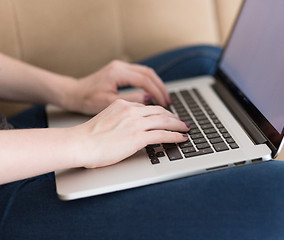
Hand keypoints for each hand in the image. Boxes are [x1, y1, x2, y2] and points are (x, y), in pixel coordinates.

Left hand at [66, 60, 170, 114]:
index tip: (165, 104)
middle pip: (149, 73)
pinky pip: (140, 74)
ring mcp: (120, 67)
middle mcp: (120, 66)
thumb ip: (131, 100)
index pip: (145, 80)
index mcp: (117, 73)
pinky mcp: (119, 70)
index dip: (157, 92)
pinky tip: (153, 93)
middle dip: (160, 87)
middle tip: (168, 101)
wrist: (74, 93)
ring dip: (156, 84)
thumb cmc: (87, 100)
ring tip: (164, 98)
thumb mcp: (109, 103)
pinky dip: (149, 83)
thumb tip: (149, 99)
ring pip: (146, 72)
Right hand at [74, 99, 188, 168]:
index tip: (166, 116)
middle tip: (181, 121)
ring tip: (185, 128)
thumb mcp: (105, 120)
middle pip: (159, 111)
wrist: (79, 143)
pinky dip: (174, 136)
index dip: (160, 112)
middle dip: (173, 116)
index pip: (147, 107)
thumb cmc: (87, 137)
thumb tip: (130, 127)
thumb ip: (120, 119)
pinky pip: (162, 135)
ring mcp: (135, 123)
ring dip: (178, 125)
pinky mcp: (138, 137)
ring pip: (164, 121)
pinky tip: (181, 138)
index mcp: (122, 104)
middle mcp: (131, 110)